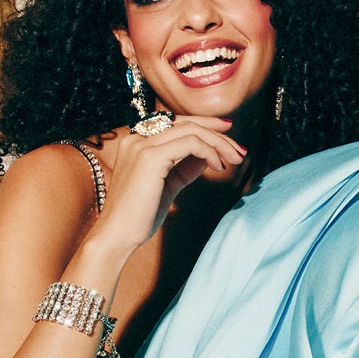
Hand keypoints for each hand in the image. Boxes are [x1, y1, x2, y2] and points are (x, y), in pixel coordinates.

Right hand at [87, 118, 246, 255]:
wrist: (118, 234)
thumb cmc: (140, 215)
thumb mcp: (169, 184)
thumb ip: (185, 166)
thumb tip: (210, 155)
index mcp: (137, 142)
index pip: (176, 123)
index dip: (205, 124)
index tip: (228, 131)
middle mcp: (136, 138)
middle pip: (187, 124)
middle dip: (219, 135)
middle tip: (240, 150)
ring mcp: (142, 145)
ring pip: (192, 130)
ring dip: (219, 143)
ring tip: (236, 159)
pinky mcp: (150, 157)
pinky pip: (191, 143)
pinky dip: (210, 152)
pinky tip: (218, 167)